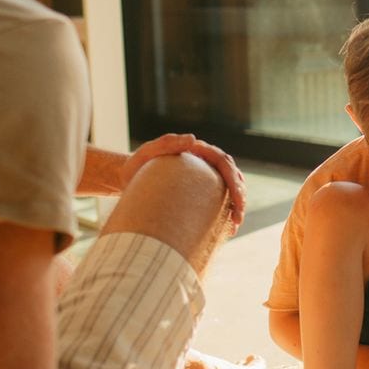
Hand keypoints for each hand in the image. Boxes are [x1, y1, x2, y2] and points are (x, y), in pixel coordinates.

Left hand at [121, 134, 248, 237]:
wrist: (129, 178)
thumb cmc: (137, 165)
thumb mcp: (147, 152)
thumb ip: (166, 142)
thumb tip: (193, 138)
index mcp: (199, 151)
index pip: (224, 163)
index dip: (233, 180)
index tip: (236, 198)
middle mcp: (206, 163)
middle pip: (232, 177)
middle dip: (239, 197)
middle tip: (237, 219)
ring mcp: (205, 178)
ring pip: (230, 189)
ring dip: (236, 206)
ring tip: (234, 225)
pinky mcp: (201, 192)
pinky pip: (219, 202)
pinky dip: (226, 214)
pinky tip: (226, 230)